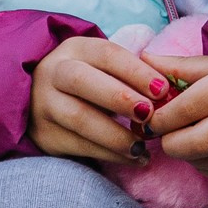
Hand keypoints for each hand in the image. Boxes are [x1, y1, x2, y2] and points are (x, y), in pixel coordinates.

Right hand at [30, 34, 174, 163]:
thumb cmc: (90, 81)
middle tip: (149, 115)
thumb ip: (130, 73)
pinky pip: (79, 146)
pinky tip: (134, 158)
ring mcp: (44, 105)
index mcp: (75, 49)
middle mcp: (53, 73)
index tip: (162, 89)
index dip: (135, 71)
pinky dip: (110, 155)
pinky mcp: (44, 136)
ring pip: (79, 118)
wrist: (39, 100)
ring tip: (143, 146)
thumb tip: (168, 89)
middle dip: (120, 98)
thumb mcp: (102, 66)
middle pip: (83, 81)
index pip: (106, 53)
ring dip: (116, 135)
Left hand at [142, 49, 207, 180]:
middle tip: (164, 138)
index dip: (163, 118)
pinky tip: (205, 154)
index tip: (151, 120)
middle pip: (200, 142)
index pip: (188, 108)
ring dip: (190, 158)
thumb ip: (180, 66)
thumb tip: (144, 59)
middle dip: (172, 144)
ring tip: (185, 143)